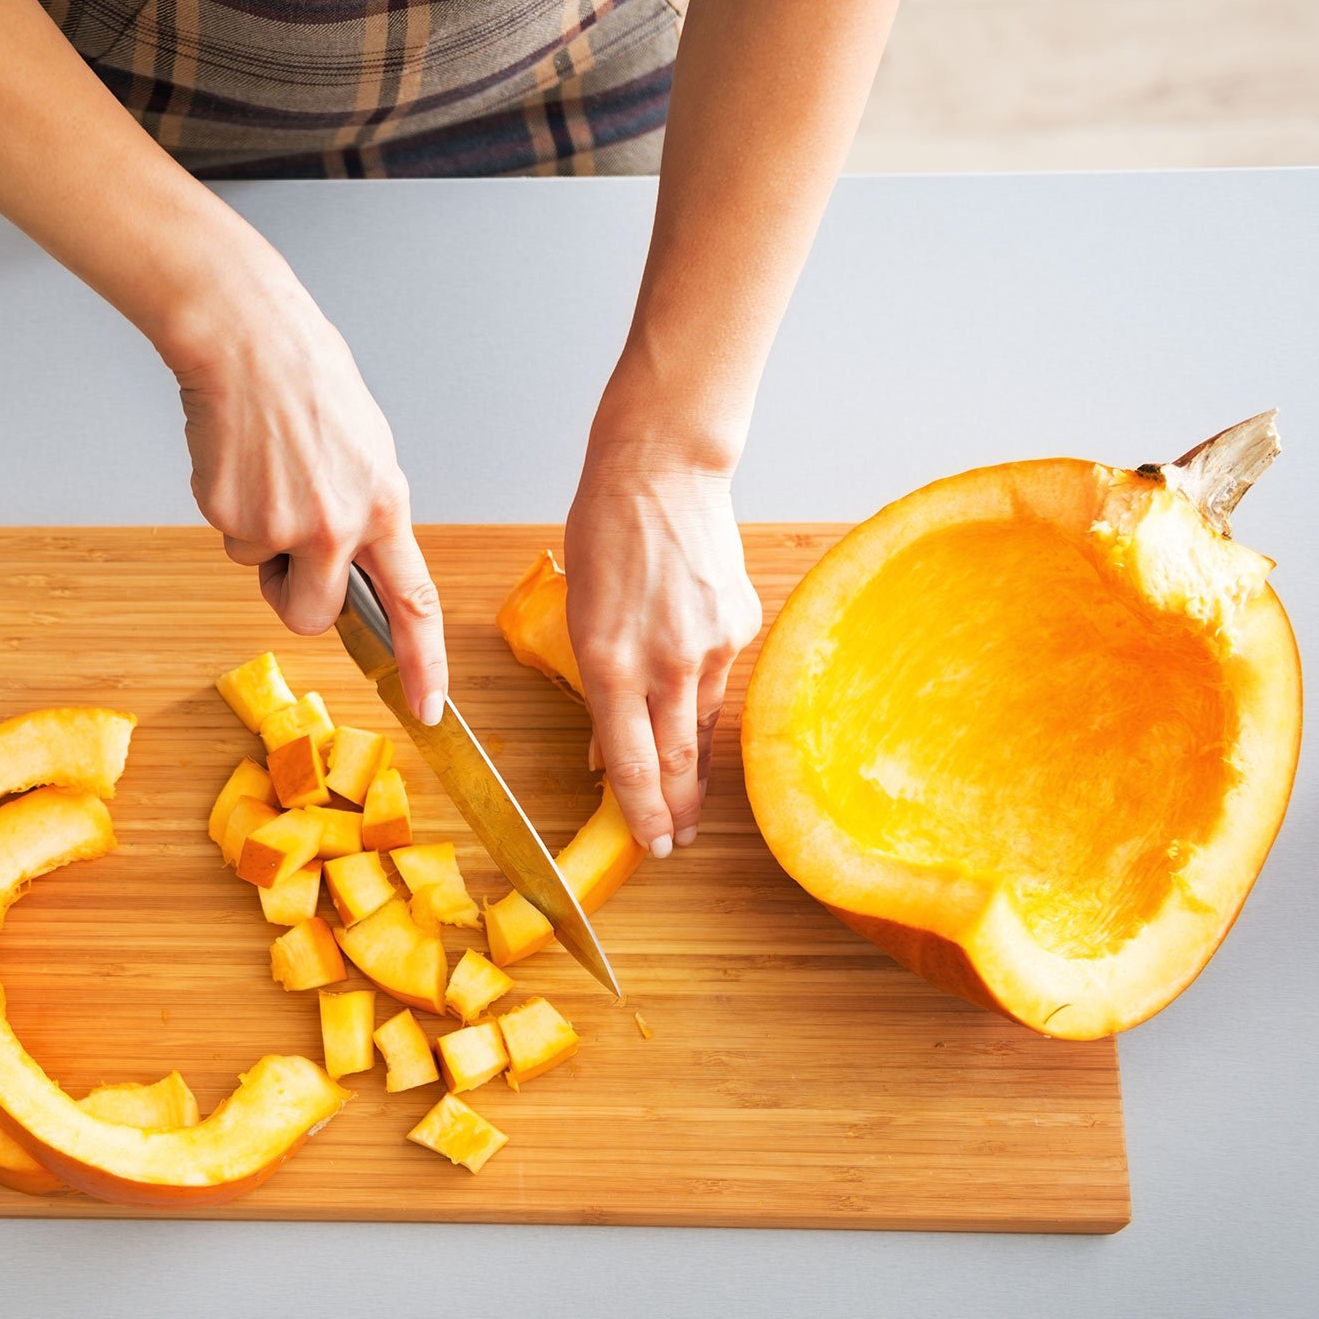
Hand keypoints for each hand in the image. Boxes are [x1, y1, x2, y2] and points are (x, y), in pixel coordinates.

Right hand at [162, 264, 449, 722]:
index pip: (413, 603)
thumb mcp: (366, 448)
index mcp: (383, 506)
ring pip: (262, 572)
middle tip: (285, 550)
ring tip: (265, 471)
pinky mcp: (232, 516)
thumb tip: (353, 556)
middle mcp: (338, 525)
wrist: (246, 340)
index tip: (427, 707)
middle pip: (314, 615)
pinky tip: (237, 460)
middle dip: (294, 597)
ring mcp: (283, 525)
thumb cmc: (305, 381)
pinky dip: (227, 506)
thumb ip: (365, 511)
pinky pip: (230, 538)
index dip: (423, 663)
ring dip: (258, 538)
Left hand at [565, 455, 762, 856]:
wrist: (662, 473)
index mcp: (611, 663)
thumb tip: (605, 747)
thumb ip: (597, 686)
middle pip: (676, 760)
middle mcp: (665, 662)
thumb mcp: (578, 616)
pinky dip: (701, 697)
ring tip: (688, 797)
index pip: (631, 763)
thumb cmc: (603, 535)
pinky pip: (718, 678)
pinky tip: (692, 701)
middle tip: (678, 842)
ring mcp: (711, 645)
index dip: (642, 814)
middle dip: (677, 810)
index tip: (653, 846)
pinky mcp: (740, 625)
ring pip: (700, 723)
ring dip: (693, 763)